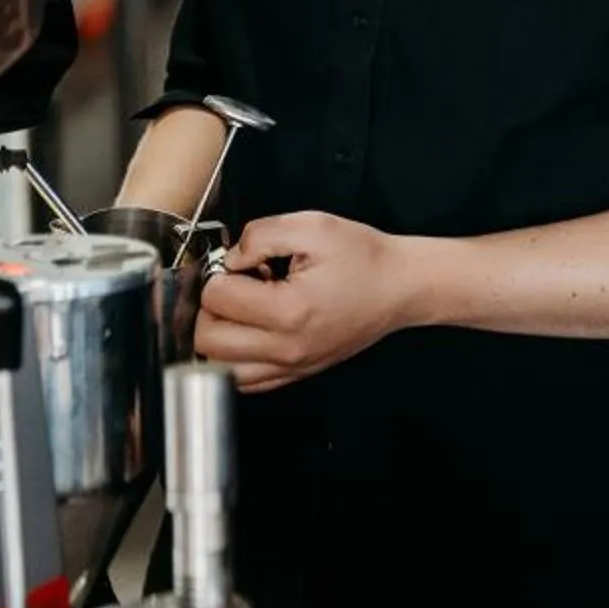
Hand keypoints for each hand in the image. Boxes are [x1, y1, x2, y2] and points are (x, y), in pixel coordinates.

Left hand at [195, 211, 421, 392]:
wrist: (400, 287)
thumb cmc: (363, 258)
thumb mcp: (312, 226)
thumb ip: (260, 235)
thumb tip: (230, 258)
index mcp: (289, 310)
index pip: (217, 298)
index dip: (219, 272)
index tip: (240, 264)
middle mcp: (287, 348)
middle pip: (207, 340)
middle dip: (211, 307)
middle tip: (234, 286)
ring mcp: (292, 367)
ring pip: (219, 367)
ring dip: (218, 336)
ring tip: (242, 310)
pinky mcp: (296, 374)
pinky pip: (244, 381)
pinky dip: (233, 358)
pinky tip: (250, 331)